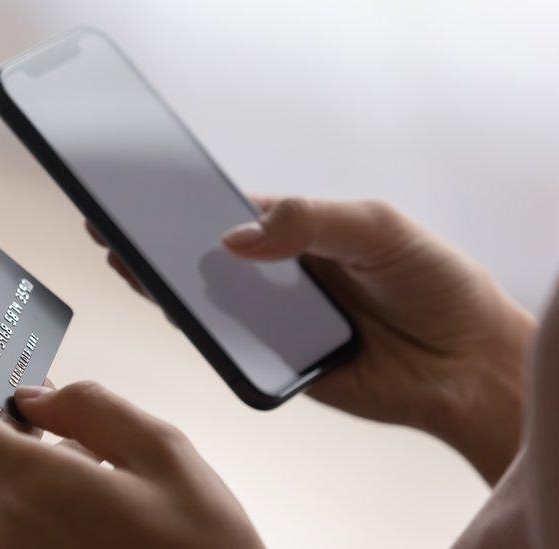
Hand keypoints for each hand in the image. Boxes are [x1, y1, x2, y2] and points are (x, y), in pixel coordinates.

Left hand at [0, 346, 263, 548]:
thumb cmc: (200, 544)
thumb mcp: (160, 450)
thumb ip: (90, 408)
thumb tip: (34, 398)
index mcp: (40, 488)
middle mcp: (14, 528)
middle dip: (31, 428)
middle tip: (81, 419)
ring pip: (16, 485)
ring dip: (51, 466)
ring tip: (119, 479)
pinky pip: (28, 519)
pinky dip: (56, 498)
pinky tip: (110, 507)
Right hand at [87, 197, 535, 483]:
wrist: (466, 364)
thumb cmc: (433, 282)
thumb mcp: (376, 228)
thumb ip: (309, 221)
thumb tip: (235, 236)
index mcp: (300, 233)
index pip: (230, 211)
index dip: (186, 201)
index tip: (142, 188)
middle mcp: (278, 275)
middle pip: (206, 256)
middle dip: (157, 241)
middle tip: (111, 223)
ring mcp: (272, 321)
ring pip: (207, 301)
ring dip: (165, 283)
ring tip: (124, 259)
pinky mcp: (274, 364)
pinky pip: (228, 347)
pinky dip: (198, 330)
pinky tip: (171, 308)